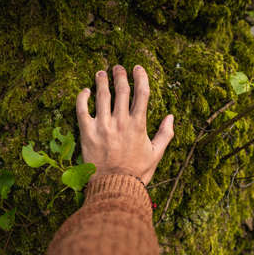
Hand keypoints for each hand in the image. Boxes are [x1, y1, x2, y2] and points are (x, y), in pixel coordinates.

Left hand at [76, 64, 173, 184]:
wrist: (114, 186)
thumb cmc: (137, 172)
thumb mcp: (156, 154)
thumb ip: (165, 134)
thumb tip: (171, 117)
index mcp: (138, 125)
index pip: (141, 93)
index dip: (140, 77)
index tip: (138, 68)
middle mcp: (120, 122)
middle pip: (120, 90)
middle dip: (120, 75)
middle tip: (118, 68)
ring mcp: (102, 126)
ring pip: (101, 96)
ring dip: (101, 81)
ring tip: (101, 73)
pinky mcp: (87, 132)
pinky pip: (82, 109)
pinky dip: (82, 97)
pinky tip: (85, 91)